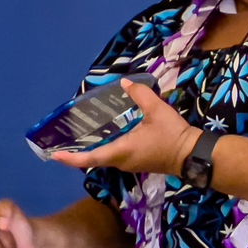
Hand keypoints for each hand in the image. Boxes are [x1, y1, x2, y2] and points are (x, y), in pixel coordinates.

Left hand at [49, 80, 200, 177]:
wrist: (192, 155)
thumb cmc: (172, 135)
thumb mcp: (157, 110)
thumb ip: (140, 95)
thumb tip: (125, 83)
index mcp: (122, 151)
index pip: (90, 158)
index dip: (71, 158)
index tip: (55, 155)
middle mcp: (121, 162)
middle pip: (93, 160)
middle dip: (77, 153)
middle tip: (62, 141)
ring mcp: (129, 164)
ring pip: (104, 159)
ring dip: (90, 151)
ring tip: (78, 137)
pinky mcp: (136, 163)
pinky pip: (113, 157)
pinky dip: (103, 150)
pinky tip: (103, 136)